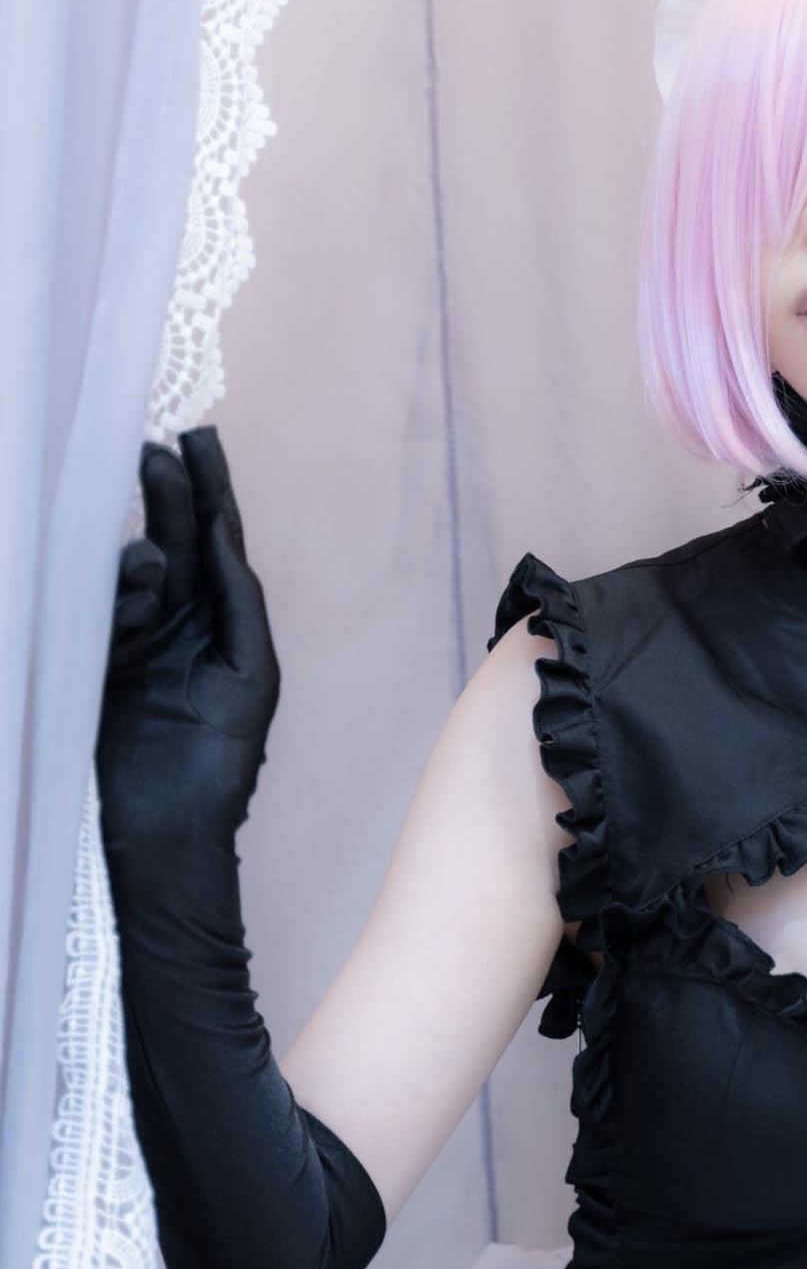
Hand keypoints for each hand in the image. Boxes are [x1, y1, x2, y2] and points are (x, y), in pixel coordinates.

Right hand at [97, 427, 279, 875]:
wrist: (170, 832)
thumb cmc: (221, 761)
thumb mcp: (249, 671)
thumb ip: (238, 598)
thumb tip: (223, 532)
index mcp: (222, 617)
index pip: (217, 538)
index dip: (209, 486)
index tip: (198, 436)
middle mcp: (178, 619)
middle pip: (173, 539)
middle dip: (167, 494)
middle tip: (155, 450)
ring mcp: (133, 638)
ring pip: (134, 570)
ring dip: (143, 550)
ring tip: (153, 559)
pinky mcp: (95, 662)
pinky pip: (99, 610)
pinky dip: (117, 592)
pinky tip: (135, 580)